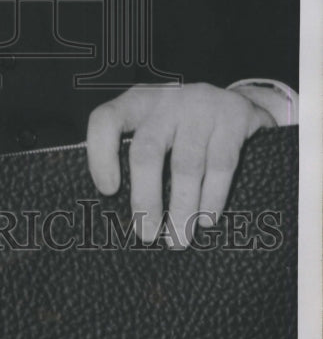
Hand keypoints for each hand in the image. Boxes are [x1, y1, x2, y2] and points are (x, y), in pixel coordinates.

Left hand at [86, 83, 274, 246]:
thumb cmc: (181, 124)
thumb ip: (137, 153)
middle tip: (146, 233)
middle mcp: (165, 100)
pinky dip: (212, 198)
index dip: (101, 155)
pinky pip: (221, 165)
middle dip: (145, 198)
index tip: (108, 191)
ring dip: (182, 209)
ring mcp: (201, 106)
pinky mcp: (234, 116)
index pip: (105, 120)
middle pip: (147, 151)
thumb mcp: (154, 124)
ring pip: (186, 165)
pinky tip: (206, 219)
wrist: (238, 99)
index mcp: (136, 101)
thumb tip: (119, 211)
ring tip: (178, 239)